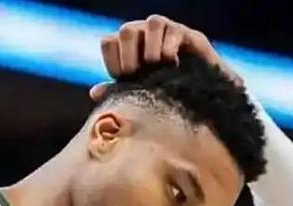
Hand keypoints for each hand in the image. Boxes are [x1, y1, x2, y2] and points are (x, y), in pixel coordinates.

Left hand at [90, 15, 242, 100]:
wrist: (198, 97)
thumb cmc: (162, 95)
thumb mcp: (137, 94)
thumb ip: (116, 92)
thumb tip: (94, 92)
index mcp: (127, 47)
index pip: (109, 42)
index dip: (114, 62)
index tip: (124, 80)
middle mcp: (144, 34)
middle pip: (127, 30)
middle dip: (130, 56)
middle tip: (138, 74)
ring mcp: (166, 31)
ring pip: (152, 22)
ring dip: (152, 49)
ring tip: (156, 67)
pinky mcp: (185, 34)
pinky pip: (173, 29)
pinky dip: (169, 47)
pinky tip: (172, 64)